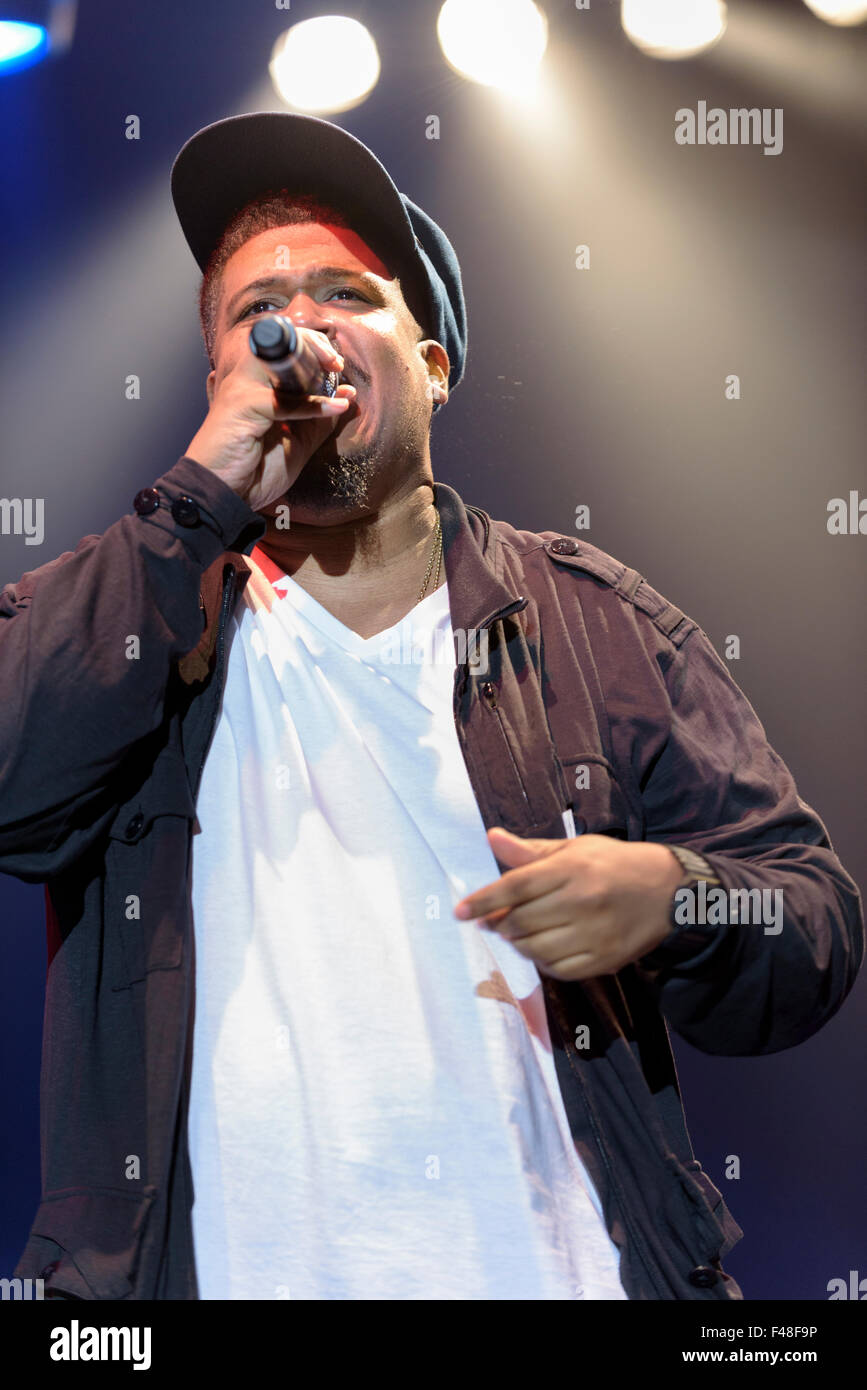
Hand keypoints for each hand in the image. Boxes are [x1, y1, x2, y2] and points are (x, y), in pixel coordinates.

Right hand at [184, 326, 356, 512]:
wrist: (226, 496)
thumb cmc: (255, 471)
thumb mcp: (298, 443)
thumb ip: (320, 418)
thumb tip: (348, 393)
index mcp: (256, 385)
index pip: (282, 348)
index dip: (311, 347)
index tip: (335, 364)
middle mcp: (246, 381)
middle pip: (279, 343)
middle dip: (313, 344)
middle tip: (336, 363)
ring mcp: (241, 390)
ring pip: (278, 359)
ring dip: (310, 358)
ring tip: (334, 368)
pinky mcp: (242, 406)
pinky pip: (284, 401)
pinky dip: (313, 405)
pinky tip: (335, 408)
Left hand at [453, 828, 682, 980]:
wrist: (668, 890)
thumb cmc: (613, 864)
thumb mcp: (575, 849)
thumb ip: (530, 850)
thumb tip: (491, 838)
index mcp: (572, 869)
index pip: (515, 887)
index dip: (483, 900)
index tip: (459, 912)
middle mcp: (582, 901)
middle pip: (521, 921)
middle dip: (498, 923)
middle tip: (493, 920)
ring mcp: (594, 933)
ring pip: (535, 949)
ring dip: (518, 943)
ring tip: (518, 932)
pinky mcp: (605, 959)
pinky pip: (559, 969)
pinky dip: (542, 962)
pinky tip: (542, 949)